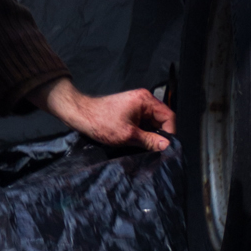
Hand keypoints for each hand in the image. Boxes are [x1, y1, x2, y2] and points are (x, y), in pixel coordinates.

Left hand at [35, 76, 173, 152]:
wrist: (80, 116)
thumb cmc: (101, 122)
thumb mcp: (128, 135)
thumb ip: (150, 141)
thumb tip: (167, 146)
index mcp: (146, 100)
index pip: (169, 116)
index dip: (170, 132)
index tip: (167, 147)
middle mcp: (144, 100)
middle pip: (161, 120)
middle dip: (159, 135)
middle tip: (156, 150)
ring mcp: (137, 106)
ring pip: (152, 124)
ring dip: (150, 136)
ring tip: (145, 147)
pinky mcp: (130, 112)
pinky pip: (143, 124)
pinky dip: (142, 134)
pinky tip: (138, 143)